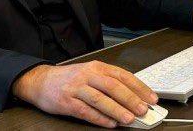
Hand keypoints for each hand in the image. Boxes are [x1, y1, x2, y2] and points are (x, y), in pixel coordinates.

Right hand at [12, 61, 156, 127]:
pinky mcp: (67, 102)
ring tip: (129, 119)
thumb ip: (110, 83)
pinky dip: (99, 118)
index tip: (151, 98)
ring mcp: (77, 88)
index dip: (139, 87)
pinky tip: (110, 124)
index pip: (123, 76)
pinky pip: (85, 111)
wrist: (41, 81)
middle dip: (131, 99)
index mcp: (98, 67)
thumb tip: (134, 97)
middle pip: (113, 86)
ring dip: (117, 110)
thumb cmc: (70, 78)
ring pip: (100, 99)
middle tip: (144, 110)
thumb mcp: (91, 73)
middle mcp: (88, 75)